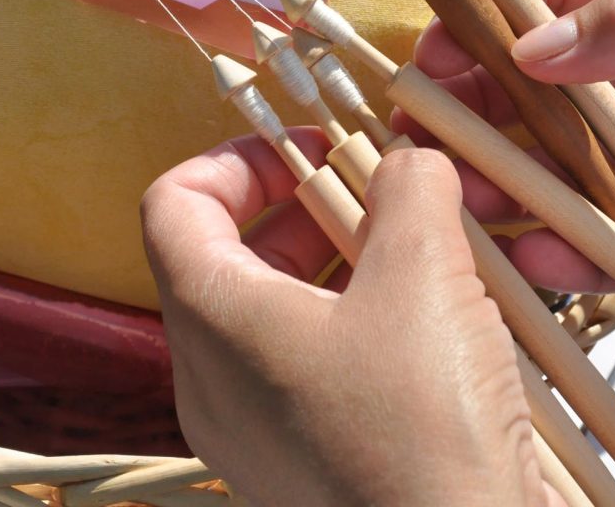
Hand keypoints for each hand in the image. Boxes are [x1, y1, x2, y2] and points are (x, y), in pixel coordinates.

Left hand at [142, 136, 557, 505]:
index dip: (241, 156)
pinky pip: (314, 371)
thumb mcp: (424, 277)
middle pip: (234, 256)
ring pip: (281, 315)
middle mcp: (214, 380)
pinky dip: (364, 328)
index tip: (318, 147)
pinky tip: (439, 327)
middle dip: (313, 206)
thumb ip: (409, 190)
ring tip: (428, 253)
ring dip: (349, 265)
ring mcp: (257, 433)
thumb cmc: (423, 427)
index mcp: (213, 321)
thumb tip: (409, 162)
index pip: (175, 204)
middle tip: (389, 193)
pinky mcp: (305, 466)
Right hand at [408, 0, 614, 288]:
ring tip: (457, 203)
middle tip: (424, 135)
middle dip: (486, 103)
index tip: (439, 44)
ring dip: (518, 180)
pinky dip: (584, 249)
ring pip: (584, 163)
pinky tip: (535, 254)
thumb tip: (531, 48)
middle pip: (556, 80)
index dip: (495, 5)